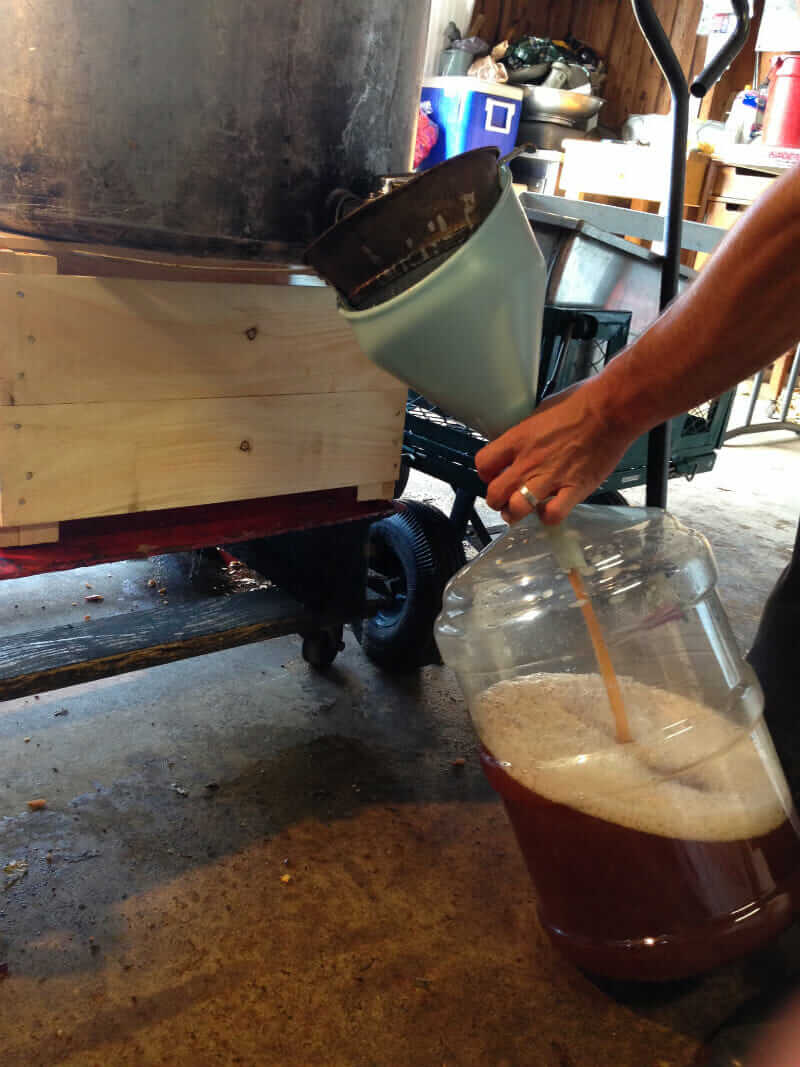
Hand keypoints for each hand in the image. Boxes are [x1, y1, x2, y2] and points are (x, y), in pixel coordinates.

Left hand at [475, 378, 635, 525]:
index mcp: (519, 439)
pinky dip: (548, 517)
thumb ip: (527, 430)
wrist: (612, 409)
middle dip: (497, 500)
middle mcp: (529, 461)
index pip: (483, 464)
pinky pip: (552, 515)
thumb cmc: (582, 403)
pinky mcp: (574, 489)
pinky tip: (550, 509)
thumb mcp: (542, 410)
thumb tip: (520, 440)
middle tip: (506, 498)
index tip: (494, 475)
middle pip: (494, 494)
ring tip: (523, 510)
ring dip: (516, 514)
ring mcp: (551, 477)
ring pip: (517, 510)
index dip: (485, 474)